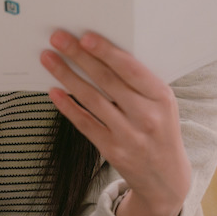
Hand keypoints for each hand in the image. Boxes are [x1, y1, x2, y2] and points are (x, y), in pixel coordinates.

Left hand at [40, 30, 189, 215]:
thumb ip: (139, 83)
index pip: (131, 69)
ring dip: (66, 76)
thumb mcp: (162, 104)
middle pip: (106, 80)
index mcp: (161, 97)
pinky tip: (54, 92)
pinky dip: (68, 107)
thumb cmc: (161, 129)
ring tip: (49, 59)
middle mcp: (146, 116)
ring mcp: (128, 135)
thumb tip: (101, 53)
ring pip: (91, 99)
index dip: (106, 52)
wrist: (166, 178)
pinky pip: (85, 123)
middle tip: (58, 39)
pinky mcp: (112, 150)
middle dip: (79, 56)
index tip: (85, 37)